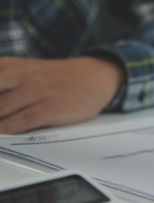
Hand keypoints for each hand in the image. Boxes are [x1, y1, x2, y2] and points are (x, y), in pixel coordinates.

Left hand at [0, 56, 124, 133]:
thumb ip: (3, 78)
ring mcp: (35, 92)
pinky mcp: (49, 108)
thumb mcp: (26, 68)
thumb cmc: (60, 77)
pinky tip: (1, 135)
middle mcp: (20, 77)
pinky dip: (4, 131)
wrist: (96, 75)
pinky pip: (19, 122)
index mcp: (9, 67)